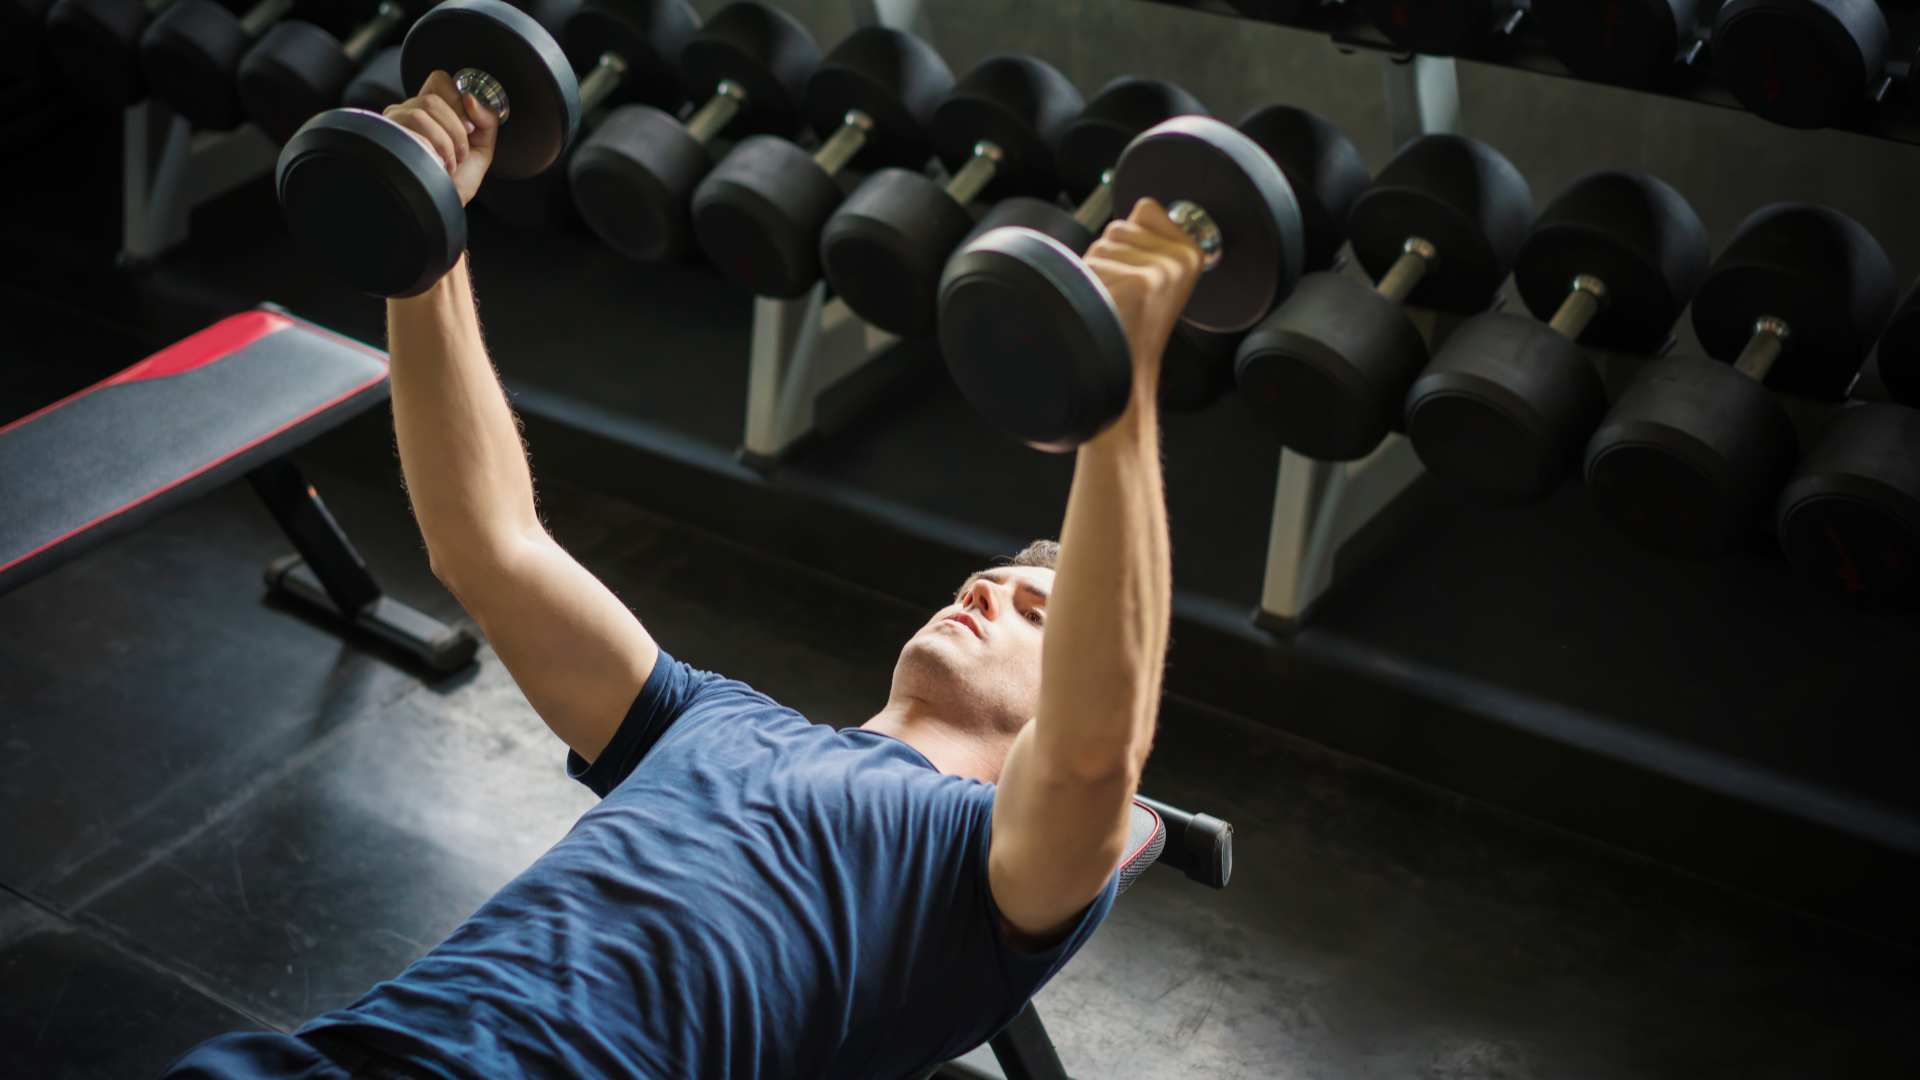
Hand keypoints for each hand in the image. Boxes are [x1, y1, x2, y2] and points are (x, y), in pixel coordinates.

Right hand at [383, 70, 498, 205]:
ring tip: (448, 162)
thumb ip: (486, 120)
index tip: (469, 128)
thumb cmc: (457, 180)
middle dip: (456, 129)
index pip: (439, 80)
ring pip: (421, 114)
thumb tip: (471, 98)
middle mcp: (407, 111)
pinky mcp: (387, 139)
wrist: (441, 206)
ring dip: (445, 142)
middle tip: (460, 152)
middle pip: (432, 100)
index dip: (458, 100)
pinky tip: (435, 166)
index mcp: (429, 108)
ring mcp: (393, 124)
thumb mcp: (482, 147)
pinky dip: (433, 151)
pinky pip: (413, 133)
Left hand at [1082, 198, 1203, 386]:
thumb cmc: (1136, 323)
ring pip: (1101, 246)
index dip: (1129, 240)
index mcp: (1191, 254)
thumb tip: (1140, 211)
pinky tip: (1106, 308)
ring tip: (1114, 301)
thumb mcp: (1161, 275)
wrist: (1130, 368)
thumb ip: (1153, 240)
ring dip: (1097, 272)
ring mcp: (1160, 271)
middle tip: (1122, 292)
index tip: (1138, 273)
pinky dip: (1086, 285)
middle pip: (1118, 228)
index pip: (1146, 209)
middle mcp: (1180, 260)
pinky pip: (1090, 265)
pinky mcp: (1138, 284)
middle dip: (1110, 257)